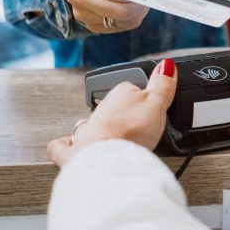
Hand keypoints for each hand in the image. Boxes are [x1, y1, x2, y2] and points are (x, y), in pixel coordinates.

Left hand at [48, 58, 176, 167]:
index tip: (154, 107)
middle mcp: (99, 112)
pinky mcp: (76, 154)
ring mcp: (87, 132)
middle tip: (139, 127)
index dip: (144, 98)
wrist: (107, 164)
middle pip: (112, 108)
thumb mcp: (156, 104)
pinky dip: (66, 145)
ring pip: (91, 124)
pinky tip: (71, 147)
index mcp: (118, 95)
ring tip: (114, 137)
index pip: (131, 89)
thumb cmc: (129, 133)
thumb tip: (165, 65)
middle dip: (122, 115)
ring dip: (99, 128)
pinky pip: (64, 146)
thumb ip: (161, 84)